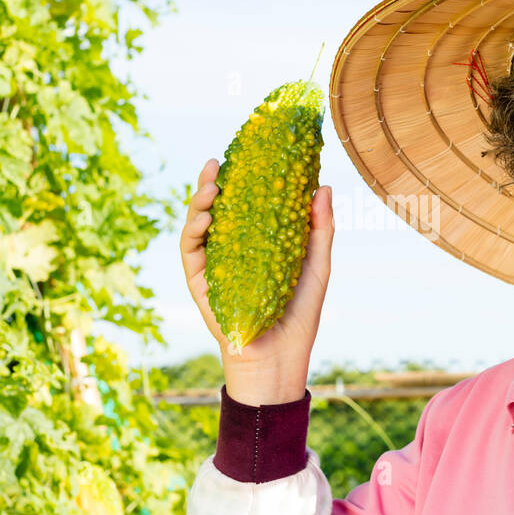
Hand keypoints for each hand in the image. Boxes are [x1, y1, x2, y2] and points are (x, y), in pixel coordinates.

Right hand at [179, 158, 334, 404]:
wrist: (281, 361)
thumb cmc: (299, 317)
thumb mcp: (316, 266)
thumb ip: (319, 229)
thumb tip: (322, 186)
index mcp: (256, 245)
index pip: (244, 206)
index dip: (241, 179)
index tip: (246, 153)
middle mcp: (231, 252)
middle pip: (216, 211)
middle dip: (212, 184)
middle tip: (218, 162)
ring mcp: (214, 268)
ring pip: (198, 227)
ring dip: (199, 203)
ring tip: (210, 185)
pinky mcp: (202, 286)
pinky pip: (191, 254)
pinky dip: (193, 232)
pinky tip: (204, 217)